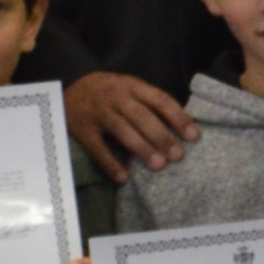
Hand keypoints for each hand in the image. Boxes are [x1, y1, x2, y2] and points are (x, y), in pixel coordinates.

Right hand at [67, 69, 197, 174]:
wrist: (69, 85)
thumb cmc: (108, 91)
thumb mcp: (129, 88)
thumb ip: (149, 102)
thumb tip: (181, 126)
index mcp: (132, 86)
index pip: (160, 100)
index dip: (178, 118)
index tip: (194, 137)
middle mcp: (116, 97)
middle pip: (142, 116)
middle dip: (161, 136)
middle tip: (177, 156)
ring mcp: (99, 113)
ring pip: (123, 130)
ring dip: (142, 148)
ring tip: (159, 165)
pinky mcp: (83, 129)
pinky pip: (98, 148)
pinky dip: (110, 163)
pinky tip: (124, 177)